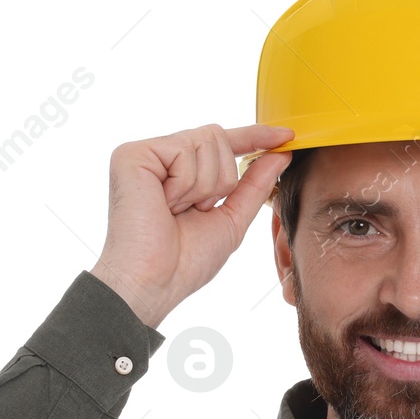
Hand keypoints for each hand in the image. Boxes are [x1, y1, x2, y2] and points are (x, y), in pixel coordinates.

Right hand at [89, 123, 293, 328]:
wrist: (154, 282)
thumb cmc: (185, 262)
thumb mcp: (231, 219)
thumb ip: (255, 184)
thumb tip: (282, 153)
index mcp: (181, 172)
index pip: (223, 142)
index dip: (255, 136)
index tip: (287, 135)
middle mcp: (161, 157)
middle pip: (218, 137)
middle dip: (222, 180)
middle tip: (196, 210)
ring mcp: (145, 154)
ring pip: (205, 141)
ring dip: (203, 187)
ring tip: (177, 211)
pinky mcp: (132, 154)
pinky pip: (184, 150)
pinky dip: (185, 185)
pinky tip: (165, 205)